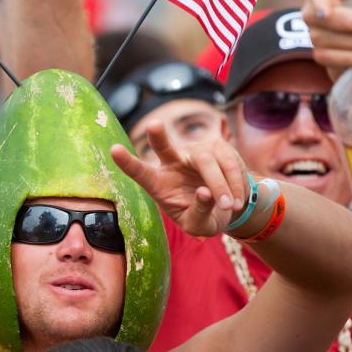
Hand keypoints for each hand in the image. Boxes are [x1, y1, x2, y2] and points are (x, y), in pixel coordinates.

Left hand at [111, 120, 247, 236]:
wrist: (227, 207)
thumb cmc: (203, 217)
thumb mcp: (198, 225)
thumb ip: (199, 213)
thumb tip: (205, 192)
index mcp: (159, 183)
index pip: (140, 172)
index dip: (128, 162)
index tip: (113, 149)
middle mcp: (173, 162)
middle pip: (165, 147)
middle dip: (159, 137)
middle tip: (154, 125)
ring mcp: (196, 152)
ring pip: (207, 161)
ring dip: (222, 184)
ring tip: (230, 206)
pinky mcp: (218, 147)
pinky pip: (229, 162)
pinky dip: (237, 183)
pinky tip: (238, 200)